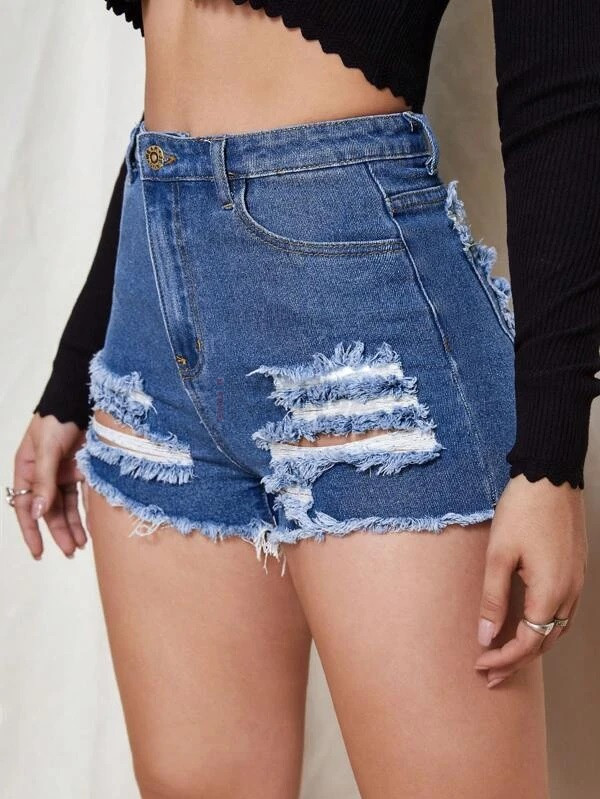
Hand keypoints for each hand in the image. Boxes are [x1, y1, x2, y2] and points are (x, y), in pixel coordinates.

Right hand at [12, 413, 87, 559]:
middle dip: (58, 532)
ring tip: (82, 545)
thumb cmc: (59, 420)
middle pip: (49, 510)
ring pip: (67, 506)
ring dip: (73, 525)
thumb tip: (36, 512)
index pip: (25, 507)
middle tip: (70, 552)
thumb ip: (43, 481)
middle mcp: (44, 475)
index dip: (31, 531)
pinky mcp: (83, 470)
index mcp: (27, 469)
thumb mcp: (47, 450)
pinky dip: (87, 511)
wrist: (83, 398)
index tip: (38, 552)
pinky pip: (83, 496)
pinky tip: (93, 527)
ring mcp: (64, 473)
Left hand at [474, 473, 587, 686]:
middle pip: (545, 642)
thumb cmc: (522, 512)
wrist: (550, 477)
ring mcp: (576, 583)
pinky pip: (562, 613)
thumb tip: (486, 637)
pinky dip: (543, 628)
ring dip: (531, 646)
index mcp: (550, 593)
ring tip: (503, 655)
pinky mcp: (575, 571)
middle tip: (489, 672)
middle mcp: (569, 594)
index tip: (481, 665)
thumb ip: (494, 600)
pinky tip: (526, 625)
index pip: (528, 643)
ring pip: (556, 630)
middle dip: (516, 661)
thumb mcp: (499, 556)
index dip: (503, 659)